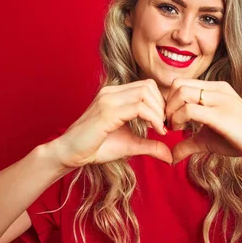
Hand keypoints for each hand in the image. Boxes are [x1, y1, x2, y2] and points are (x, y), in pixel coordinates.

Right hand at [57, 79, 171, 167]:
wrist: (70, 154)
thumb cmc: (96, 147)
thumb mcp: (130, 145)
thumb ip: (151, 146)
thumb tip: (171, 156)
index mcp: (115, 94)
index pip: (147, 86)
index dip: (161, 102)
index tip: (164, 122)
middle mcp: (111, 92)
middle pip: (149, 85)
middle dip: (162, 105)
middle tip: (165, 125)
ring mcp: (108, 100)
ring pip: (145, 93)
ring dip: (159, 111)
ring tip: (160, 129)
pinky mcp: (107, 112)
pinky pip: (138, 107)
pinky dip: (153, 118)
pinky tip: (156, 132)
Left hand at [164, 78, 241, 165]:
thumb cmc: (241, 140)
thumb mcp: (208, 140)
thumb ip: (188, 143)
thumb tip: (171, 157)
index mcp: (216, 89)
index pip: (181, 83)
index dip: (169, 101)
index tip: (168, 120)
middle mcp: (218, 89)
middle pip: (178, 85)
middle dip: (166, 105)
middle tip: (168, 124)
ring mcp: (220, 100)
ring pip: (182, 93)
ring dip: (171, 112)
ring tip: (175, 128)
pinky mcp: (221, 115)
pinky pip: (190, 110)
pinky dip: (178, 120)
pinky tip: (180, 132)